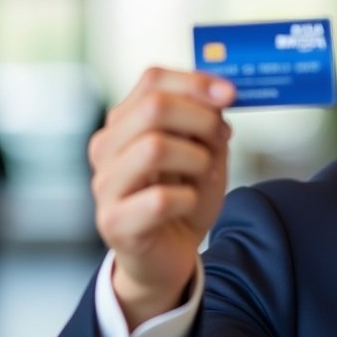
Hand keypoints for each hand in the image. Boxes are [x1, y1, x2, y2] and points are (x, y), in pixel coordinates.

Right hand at [88, 67, 235, 329]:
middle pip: (154, 107)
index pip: (153, 80)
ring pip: (154, 147)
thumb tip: (221, 96)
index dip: (195, 81)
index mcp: (125, 123)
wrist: (168, 256)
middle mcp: (106, 148)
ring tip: (205, 176)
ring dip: (196, 160)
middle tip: (222, 138)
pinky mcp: (114, 222)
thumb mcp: (205, 155)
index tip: (231, 93)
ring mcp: (105, 185)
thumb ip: (209, 125)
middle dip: (202, 119)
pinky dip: (189, 199)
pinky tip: (190, 205)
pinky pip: (161, 199)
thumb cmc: (184, 199)